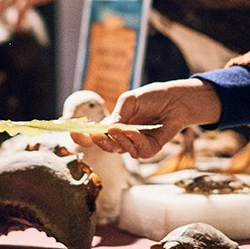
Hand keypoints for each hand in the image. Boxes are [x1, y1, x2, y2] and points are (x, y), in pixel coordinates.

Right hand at [71, 78, 221, 158]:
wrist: (175, 100)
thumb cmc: (152, 97)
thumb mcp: (130, 101)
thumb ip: (118, 115)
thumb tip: (106, 129)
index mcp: (113, 124)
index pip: (94, 135)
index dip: (83, 137)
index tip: (73, 134)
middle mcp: (122, 137)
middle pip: (105, 146)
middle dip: (101, 142)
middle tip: (99, 135)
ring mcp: (135, 145)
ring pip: (120, 150)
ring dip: (120, 140)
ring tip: (123, 129)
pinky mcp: (149, 150)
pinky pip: (138, 151)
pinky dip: (135, 142)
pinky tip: (135, 132)